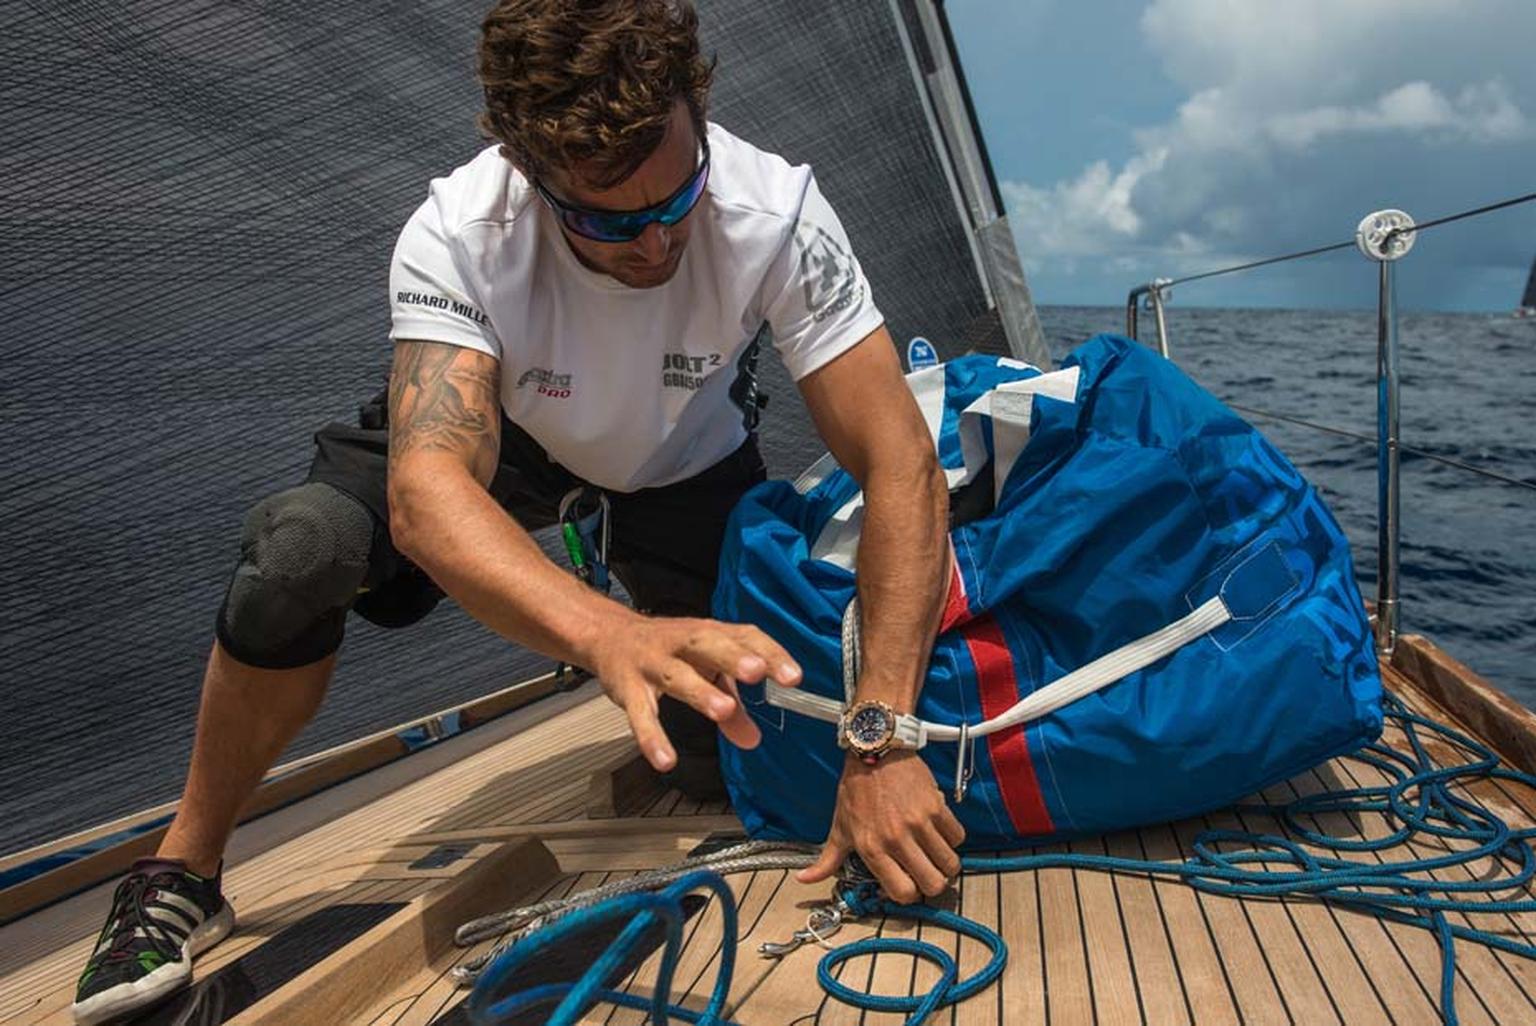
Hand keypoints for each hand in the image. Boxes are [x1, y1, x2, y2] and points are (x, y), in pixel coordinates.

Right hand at [588, 615, 801, 771]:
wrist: (608, 636)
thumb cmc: (666, 649)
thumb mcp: (703, 669)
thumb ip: (732, 702)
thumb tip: (753, 739)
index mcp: (708, 634)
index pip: (743, 636)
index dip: (770, 653)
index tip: (793, 676)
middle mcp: (681, 643)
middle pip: (708, 644)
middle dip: (733, 657)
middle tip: (757, 673)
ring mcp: (652, 663)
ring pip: (676, 674)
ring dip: (700, 691)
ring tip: (724, 711)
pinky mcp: (627, 687)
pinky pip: (640, 713)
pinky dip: (651, 736)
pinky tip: (665, 760)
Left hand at [796, 750, 964, 902]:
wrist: (876, 750)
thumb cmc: (857, 788)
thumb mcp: (839, 826)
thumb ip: (826, 860)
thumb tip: (805, 879)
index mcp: (872, 848)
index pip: (903, 893)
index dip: (908, 894)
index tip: (906, 884)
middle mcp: (897, 838)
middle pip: (933, 884)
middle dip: (932, 884)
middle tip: (926, 873)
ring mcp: (919, 822)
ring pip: (949, 863)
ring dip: (945, 863)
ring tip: (934, 854)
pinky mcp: (936, 806)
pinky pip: (957, 836)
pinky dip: (952, 838)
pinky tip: (939, 832)